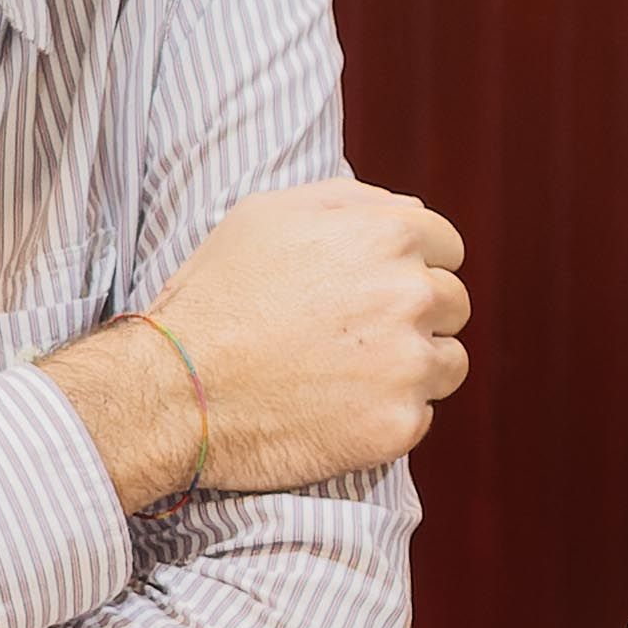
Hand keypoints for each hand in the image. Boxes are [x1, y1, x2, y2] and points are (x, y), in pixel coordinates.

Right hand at [50, 179, 469, 499]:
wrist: (174, 390)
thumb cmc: (215, 296)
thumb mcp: (268, 214)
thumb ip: (349, 202)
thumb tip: (404, 209)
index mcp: (388, 235)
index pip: (446, 247)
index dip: (414, 267)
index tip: (380, 289)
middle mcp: (410, 294)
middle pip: (453, 303)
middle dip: (415, 316)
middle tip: (357, 337)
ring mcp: (409, 363)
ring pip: (448, 362)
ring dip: (413, 368)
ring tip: (349, 376)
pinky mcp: (398, 425)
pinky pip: (418, 417)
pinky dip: (387, 418)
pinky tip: (336, 413)